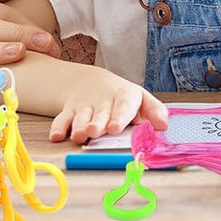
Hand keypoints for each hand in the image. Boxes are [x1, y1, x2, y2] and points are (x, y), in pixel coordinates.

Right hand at [49, 69, 168, 143]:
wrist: (92, 83)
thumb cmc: (122, 97)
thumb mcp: (141, 100)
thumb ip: (154, 111)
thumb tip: (164, 126)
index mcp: (124, 97)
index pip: (123, 105)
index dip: (119, 116)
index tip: (115, 127)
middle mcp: (103, 102)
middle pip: (100, 113)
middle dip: (97, 123)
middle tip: (95, 131)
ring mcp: (85, 106)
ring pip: (80, 117)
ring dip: (78, 126)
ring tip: (79, 135)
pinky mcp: (70, 111)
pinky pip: (61, 119)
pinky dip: (58, 127)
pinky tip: (56, 136)